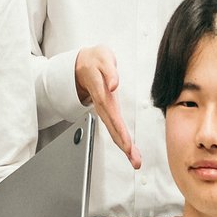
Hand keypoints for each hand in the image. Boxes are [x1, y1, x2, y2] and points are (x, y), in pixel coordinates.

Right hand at [74, 46, 140, 169]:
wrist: (82, 63)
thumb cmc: (95, 60)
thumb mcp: (102, 57)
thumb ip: (109, 70)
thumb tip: (115, 84)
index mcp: (102, 91)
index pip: (111, 112)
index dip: (118, 127)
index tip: (126, 142)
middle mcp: (102, 103)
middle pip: (112, 125)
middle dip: (122, 142)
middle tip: (133, 158)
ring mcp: (103, 108)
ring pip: (113, 128)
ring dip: (123, 145)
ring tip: (134, 159)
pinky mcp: (107, 110)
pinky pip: (114, 126)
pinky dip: (121, 139)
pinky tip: (129, 150)